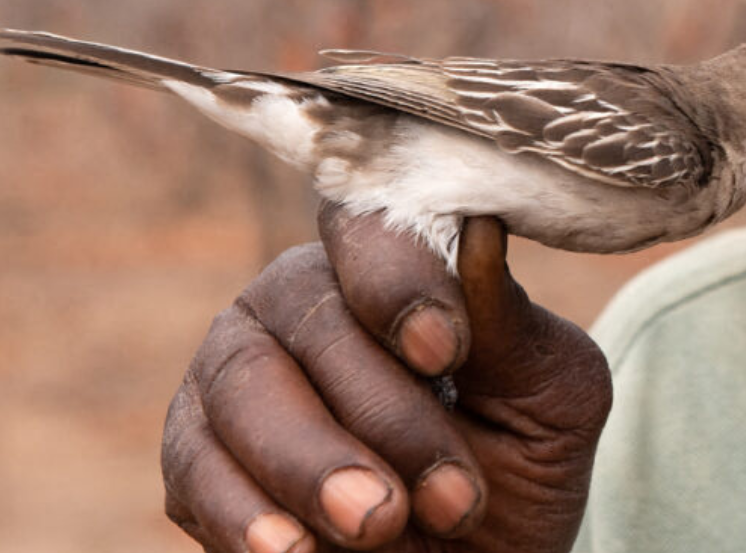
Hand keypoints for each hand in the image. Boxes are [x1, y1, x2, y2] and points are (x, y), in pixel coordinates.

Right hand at [161, 204, 612, 551]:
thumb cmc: (518, 465)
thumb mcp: (550, 400)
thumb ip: (511, 327)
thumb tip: (481, 229)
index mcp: (389, 262)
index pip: (370, 226)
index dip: (398, 280)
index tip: (444, 352)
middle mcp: (299, 299)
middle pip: (309, 316)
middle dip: (382, 410)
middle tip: (447, 497)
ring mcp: (234, 373)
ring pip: (242, 387)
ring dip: (311, 462)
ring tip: (379, 526)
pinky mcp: (195, 456)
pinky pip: (196, 471)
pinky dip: (245, 513)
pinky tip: (294, 551)